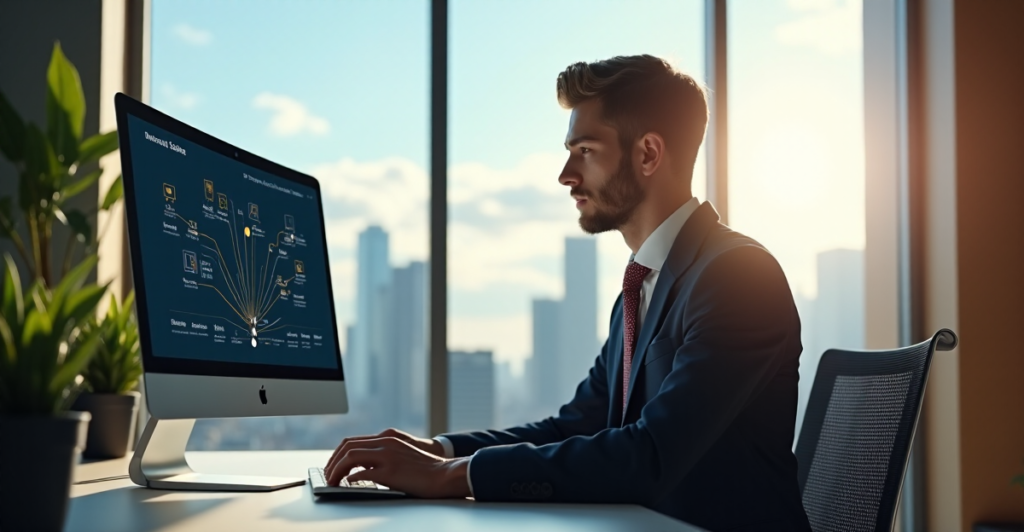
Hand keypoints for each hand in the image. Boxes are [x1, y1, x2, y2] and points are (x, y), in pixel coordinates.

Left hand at [325, 428, 444, 472]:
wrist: (444, 474)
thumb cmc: (424, 469)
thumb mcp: (400, 454)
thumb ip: (381, 456)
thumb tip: (359, 470)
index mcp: (387, 438)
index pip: (352, 441)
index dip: (337, 454)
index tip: (332, 465)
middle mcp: (385, 443)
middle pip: (347, 447)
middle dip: (332, 462)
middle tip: (327, 475)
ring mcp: (387, 456)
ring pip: (350, 457)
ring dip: (336, 470)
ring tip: (332, 481)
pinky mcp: (390, 472)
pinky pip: (362, 474)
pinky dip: (350, 479)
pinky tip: (347, 484)